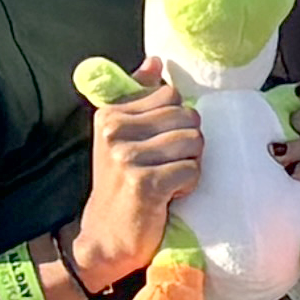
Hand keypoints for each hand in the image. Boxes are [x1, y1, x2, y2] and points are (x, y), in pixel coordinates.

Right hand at [64, 81, 206, 294]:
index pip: (172, 95)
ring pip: (194, 142)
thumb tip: (154, 60)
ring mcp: (128, 157)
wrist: (105, 239)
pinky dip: (188, 186)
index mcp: (110, 113)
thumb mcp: (122, 137)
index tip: (157, 146)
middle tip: (164, 167)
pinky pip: (192, 170)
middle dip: (187, 145)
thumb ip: (138, 96)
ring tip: (167, 181)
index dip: (176, 122)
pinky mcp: (144, 183)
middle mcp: (115, 130)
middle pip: (188, 118)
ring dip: (190, 166)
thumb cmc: (121, 185)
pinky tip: (168, 196)